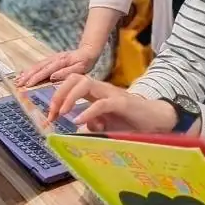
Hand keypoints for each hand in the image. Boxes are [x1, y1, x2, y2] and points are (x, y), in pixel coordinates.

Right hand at [16, 47, 100, 85]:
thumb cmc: (85, 62)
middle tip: (18, 84)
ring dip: (26, 73)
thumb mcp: (80, 69)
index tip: (27, 85)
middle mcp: (54, 59)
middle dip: (27, 76)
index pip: (46, 71)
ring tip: (17, 80)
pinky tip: (24, 74)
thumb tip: (53, 77)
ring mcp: (51, 58)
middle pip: (38, 67)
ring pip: (36, 65)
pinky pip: (38, 64)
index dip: (36, 78)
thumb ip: (66, 73)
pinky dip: (30, 69)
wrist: (87, 51)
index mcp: (61, 62)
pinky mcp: (50, 59)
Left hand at [48, 73, 178, 132]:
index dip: (56, 96)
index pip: (71, 83)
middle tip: (52, 113)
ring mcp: (111, 94)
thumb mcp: (106, 124)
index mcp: (95, 92)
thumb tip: (81, 126)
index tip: (48, 116)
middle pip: (74, 78)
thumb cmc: (130, 121)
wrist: (155, 120)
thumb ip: (93, 124)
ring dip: (69, 97)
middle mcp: (101, 89)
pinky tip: (78, 121)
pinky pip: (101, 103)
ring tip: (61, 113)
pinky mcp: (122, 103)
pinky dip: (87, 112)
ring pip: (84, 84)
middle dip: (58, 93)